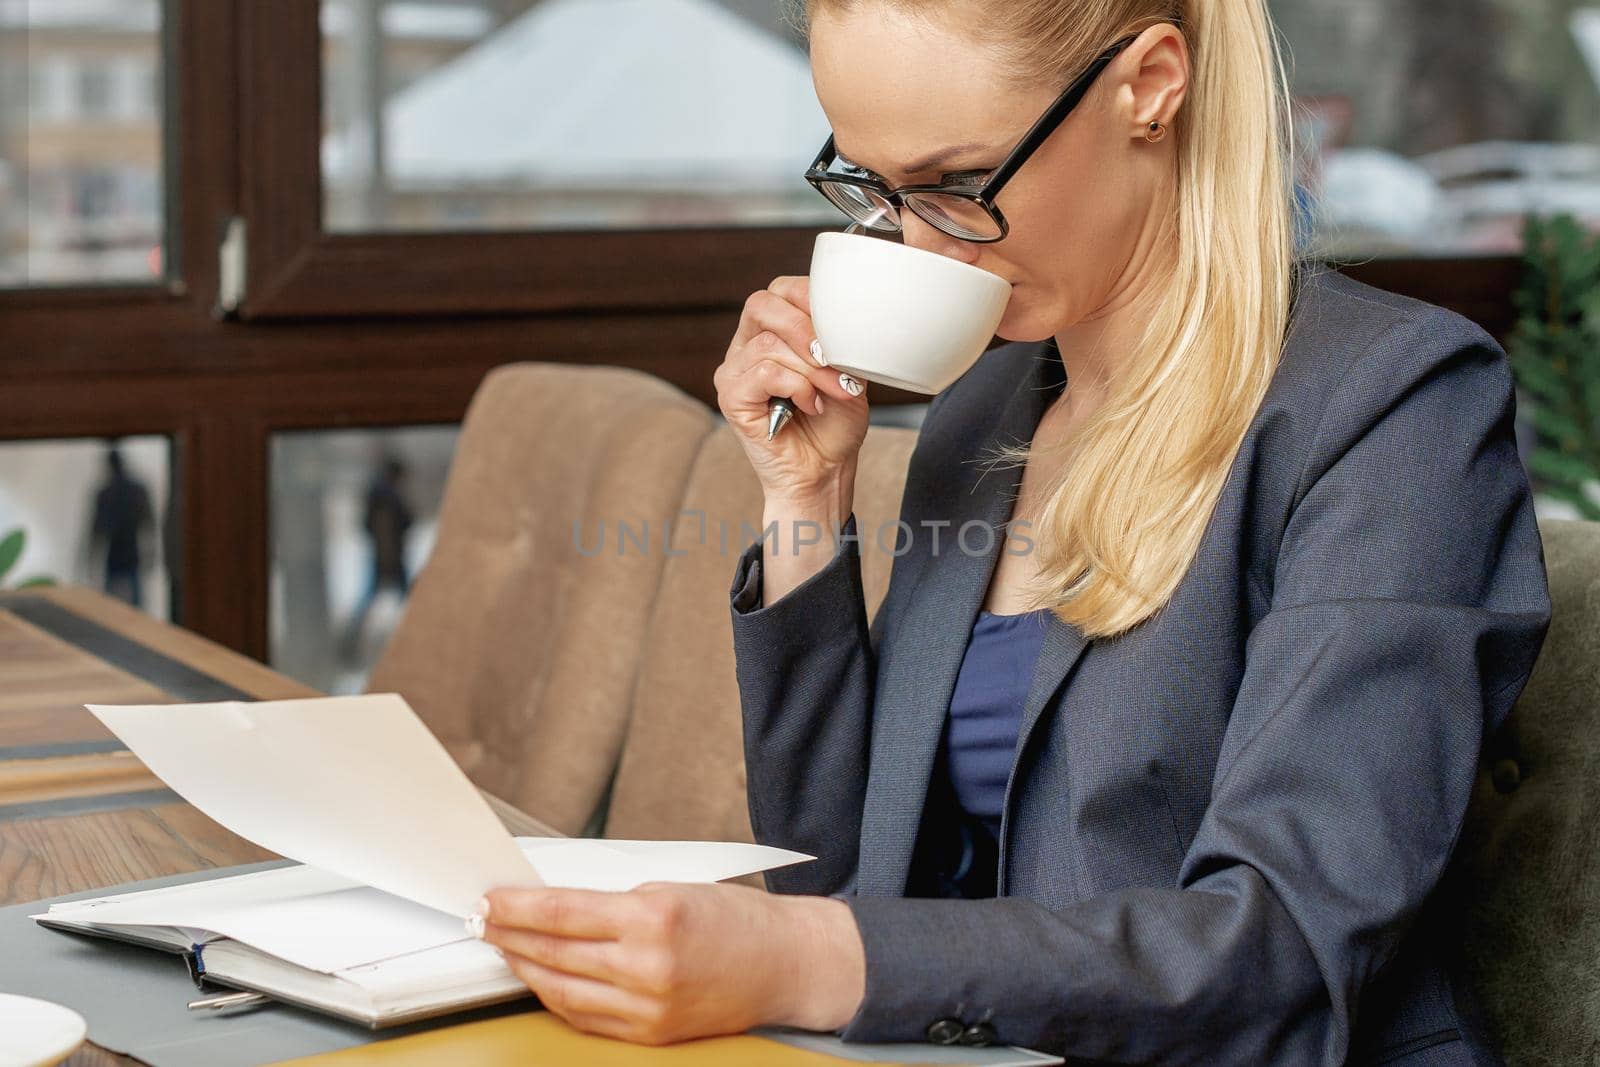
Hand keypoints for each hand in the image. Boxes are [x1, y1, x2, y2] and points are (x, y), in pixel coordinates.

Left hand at [478, 881, 865, 1044]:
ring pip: (562, 990)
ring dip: (525, 968)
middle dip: (509, 936)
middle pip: (554, 953)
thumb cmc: (735, 920)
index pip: (562, 912)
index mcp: (653, 918)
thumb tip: (553, 906)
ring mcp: (647, 1007)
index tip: (488, 900)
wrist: (784, 964)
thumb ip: (612, 901)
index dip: (516, 908)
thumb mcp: (671, 889)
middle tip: (481, 922)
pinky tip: (541, 979)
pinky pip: (585, 1018)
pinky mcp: (650, 1034)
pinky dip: (556, 996)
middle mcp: (647, 967)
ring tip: (504, 949)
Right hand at [713, 277, 869, 504]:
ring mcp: (733, 371)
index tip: (842, 325)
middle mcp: (745, 346)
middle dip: (806, 327)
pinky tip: (811, 405)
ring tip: (834, 391)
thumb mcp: (847, 369)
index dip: (811, 298)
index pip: (780, 290)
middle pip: (762, 305)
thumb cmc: (835, 423)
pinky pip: (764, 373)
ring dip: (812, 368)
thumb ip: (838, 340)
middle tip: (834, 357)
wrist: (825, 471)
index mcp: (770, 331)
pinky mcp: (731, 398)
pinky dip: (797, 387)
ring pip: (769, 344)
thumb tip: (843, 319)